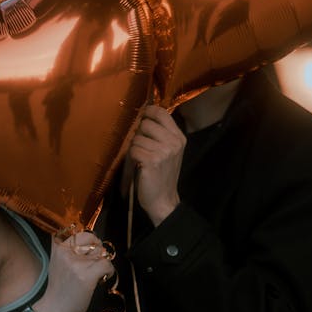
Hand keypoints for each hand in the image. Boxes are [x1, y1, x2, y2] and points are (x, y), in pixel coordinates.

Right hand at [33, 231, 112, 311]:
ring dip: (103, 263)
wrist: (53, 309)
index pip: (83, 234)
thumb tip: (90, 240)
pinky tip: (103, 278)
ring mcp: (77, 264)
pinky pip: (107, 265)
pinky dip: (110, 271)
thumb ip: (67, 250)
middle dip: (99, 251)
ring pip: (102, 253)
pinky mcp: (87, 276)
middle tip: (95, 263)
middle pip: (94, 241)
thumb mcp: (56, 262)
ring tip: (98, 273)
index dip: (91, 242)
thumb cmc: (58, 288)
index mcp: (59, 247)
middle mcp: (66, 252)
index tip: (91, 253)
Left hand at [129, 104, 184, 225]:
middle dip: (139, 135)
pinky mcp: (152, 161)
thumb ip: (162, 134)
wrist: (163, 199)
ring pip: (136, 138)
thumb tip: (144, 115)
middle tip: (143, 148)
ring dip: (135, 148)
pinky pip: (133, 150)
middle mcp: (173, 142)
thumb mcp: (169, 151)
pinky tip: (140, 165)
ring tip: (143, 159)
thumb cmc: (163, 174)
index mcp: (179, 137)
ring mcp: (163, 151)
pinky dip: (132, 157)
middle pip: (145, 124)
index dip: (148, 112)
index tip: (144, 119)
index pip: (161, 112)